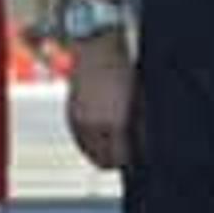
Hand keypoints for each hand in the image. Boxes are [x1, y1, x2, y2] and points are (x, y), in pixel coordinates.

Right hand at [66, 36, 134, 171]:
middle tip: (128, 157)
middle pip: (103, 162)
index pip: (121, 160)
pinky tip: (100, 137)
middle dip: (116, 162)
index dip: (132, 163)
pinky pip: (80, 140)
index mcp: (114, 123)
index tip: (139, 161)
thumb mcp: (139, 103)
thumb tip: (143, 152)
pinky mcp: (70, 115)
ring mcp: (78, 121)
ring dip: (101, 154)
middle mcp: (93, 126)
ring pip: (89, 153)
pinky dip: (90, 143)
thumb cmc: (123, 72)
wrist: (97, 49)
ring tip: (115, 147)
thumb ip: (140, 131)